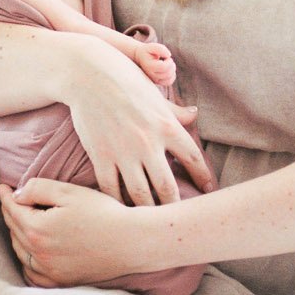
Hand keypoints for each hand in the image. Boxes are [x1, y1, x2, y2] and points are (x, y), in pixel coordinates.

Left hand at [0, 180, 147, 286]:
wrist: (131, 242)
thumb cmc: (103, 213)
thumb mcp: (69, 192)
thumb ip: (38, 189)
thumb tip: (17, 195)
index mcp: (37, 230)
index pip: (12, 209)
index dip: (6, 195)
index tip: (2, 187)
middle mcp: (39, 254)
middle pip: (14, 229)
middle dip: (10, 212)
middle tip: (10, 200)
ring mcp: (50, 271)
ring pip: (21, 252)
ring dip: (16, 235)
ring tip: (19, 221)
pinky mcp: (62, 281)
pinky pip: (34, 274)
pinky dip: (27, 262)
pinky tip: (29, 253)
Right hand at [65, 41, 216, 205]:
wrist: (86, 73)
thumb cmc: (123, 78)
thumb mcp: (154, 93)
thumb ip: (174, 111)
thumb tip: (194, 115)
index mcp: (166, 125)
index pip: (193, 158)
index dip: (203, 177)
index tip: (209, 191)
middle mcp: (148, 143)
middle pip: (168, 187)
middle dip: (175, 205)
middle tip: (179, 217)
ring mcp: (123, 152)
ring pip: (140, 194)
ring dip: (148, 210)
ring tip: (152, 220)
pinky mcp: (101, 156)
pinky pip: (111, 188)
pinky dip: (117, 202)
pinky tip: (121, 210)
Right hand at [132, 39, 176, 87]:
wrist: (141, 57)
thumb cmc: (147, 51)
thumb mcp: (152, 46)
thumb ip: (161, 49)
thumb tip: (169, 55)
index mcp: (149, 66)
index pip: (164, 67)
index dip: (169, 61)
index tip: (167, 57)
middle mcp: (151, 75)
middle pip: (168, 73)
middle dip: (171, 65)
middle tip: (167, 59)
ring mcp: (154, 80)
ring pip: (169, 79)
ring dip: (172, 70)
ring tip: (167, 64)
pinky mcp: (157, 82)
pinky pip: (169, 82)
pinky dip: (172, 76)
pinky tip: (168, 69)